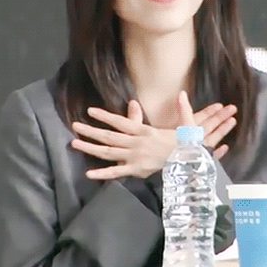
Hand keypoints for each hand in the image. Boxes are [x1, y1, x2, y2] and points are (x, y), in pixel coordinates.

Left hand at [70, 91, 236, 179]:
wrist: (192, 166)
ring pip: (109, 153)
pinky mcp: (136, 171)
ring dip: (91, 148)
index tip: (90, 111)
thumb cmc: (188, 146)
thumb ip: (182, 109)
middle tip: (74, 126)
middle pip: (109, 137)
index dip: (105, 116)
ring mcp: (135, 158)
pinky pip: (117, 172)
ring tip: (74, 144)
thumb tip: (182, 93)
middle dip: (91, 131)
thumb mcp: (186, 125)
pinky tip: (89, 173)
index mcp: (146, 131)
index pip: (121, 122)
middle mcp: (137, 144)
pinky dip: (102, 174)